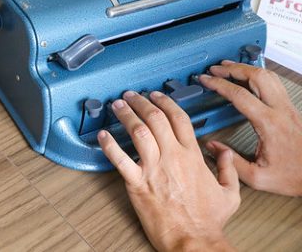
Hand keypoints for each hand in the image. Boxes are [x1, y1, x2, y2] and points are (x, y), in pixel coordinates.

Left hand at [98, 91, 238, 251]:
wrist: (194, 241)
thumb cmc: (208, 221)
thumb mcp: (230, 193)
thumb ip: (228, 168)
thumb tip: (223, 151)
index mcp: (193, 156)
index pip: (179, 119)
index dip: (166, 102)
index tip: (157, 95)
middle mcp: (173, 157)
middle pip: (155, 119)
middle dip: (141, 102)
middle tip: (131, 95)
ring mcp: (154, 169)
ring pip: (137, 131)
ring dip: (126, 115)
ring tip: (118, 106)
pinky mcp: (137, 184)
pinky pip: (119, 159)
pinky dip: (108, 145)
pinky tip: (102, 135)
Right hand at [200, 62, 301, 196]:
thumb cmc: (294, 177)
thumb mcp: (257, 177)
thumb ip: (232, 162)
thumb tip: (212, 147)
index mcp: (269, 124)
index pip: (239, 95)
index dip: (219, 84)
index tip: (206, 80)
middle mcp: (280, 111)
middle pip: (256, 76)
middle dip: (233, 68)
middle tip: (216, 68)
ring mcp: (288, 108)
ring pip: (268, 76)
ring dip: (247, 69)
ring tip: (230, 67)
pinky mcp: (292, 109)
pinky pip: (275, 83)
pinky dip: (259, 76)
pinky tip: (250, 78)